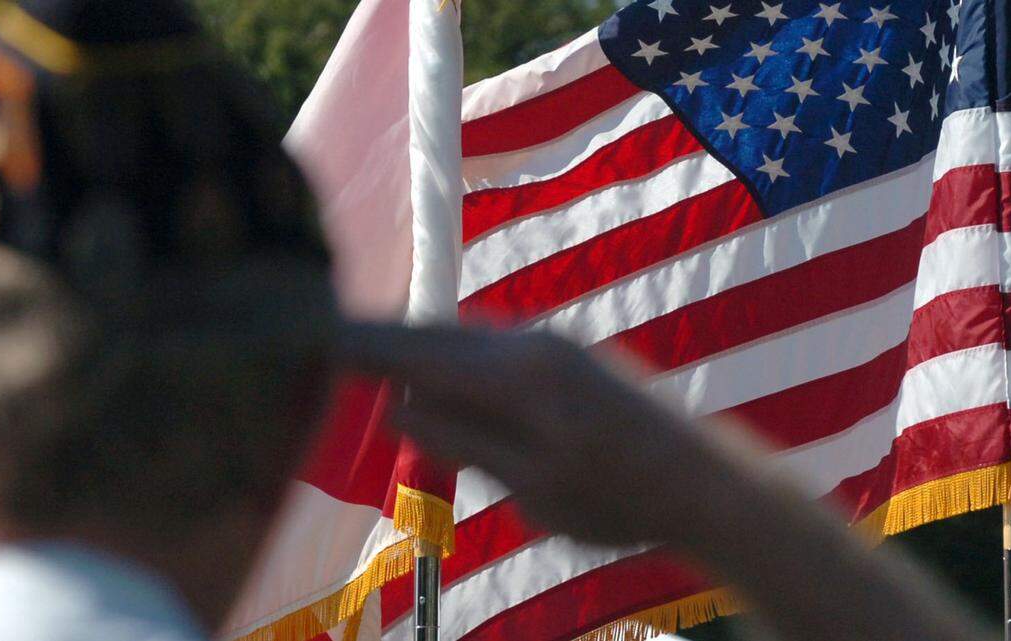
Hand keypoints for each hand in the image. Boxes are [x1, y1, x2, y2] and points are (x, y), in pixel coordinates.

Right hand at [337, 321, 691, 544]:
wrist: (705, 481)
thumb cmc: (617, 499)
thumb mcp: (532, 487)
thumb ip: (463, 442)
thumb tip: (395, 409)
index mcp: (515, 376)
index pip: (414, 352)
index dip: (358, 345)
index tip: (305, 333)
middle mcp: (529, 343)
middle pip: (432, 333)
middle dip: (378, 338)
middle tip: (322, 341)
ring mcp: (552, 344)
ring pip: (461, 338)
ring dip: (414, 347)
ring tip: (368, 358)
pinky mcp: (568, 355)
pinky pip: (489, 347)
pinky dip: (451, 358)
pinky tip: (439, 378)